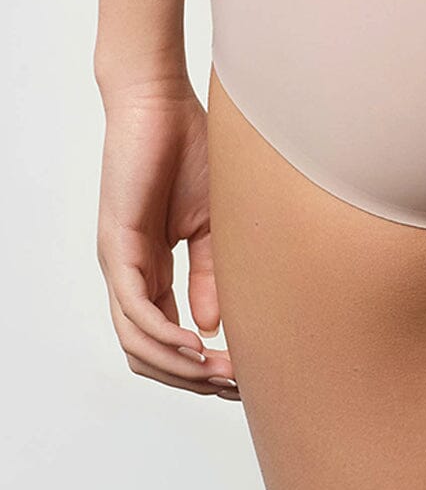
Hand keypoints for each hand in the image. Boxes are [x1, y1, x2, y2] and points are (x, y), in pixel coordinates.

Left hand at [96, 74, 239, 398]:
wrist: (160, 102)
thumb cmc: (190, 153)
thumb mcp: (212, 228)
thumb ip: (210, 277)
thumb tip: (211, 327)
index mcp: (151, 270)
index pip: (167, 339)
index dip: (202, 367)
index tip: (243, 377)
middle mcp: (129, 274)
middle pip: (148, 355)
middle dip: (194, 380)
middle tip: (235, 387)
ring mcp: (119, 264)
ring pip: (139, 343)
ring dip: (182, 368)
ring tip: (221, 375)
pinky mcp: (118, 247)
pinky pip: (138, 311)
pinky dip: (167, 337)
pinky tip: (200, 346)